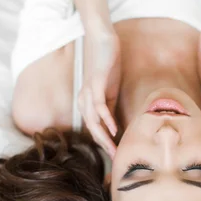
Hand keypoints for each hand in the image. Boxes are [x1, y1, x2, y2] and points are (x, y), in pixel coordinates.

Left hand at [78, 29, 120, 158]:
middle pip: (92, 130)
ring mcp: (88, 92)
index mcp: (87, 103)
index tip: (116, 157)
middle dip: (104, 146)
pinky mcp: (95, 83)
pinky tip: (114, 129)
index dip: (104, 144)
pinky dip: (106, 119)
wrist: (102, 40)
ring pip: (93, 122)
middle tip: (116, 160)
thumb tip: (115, 127)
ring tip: (114, 150)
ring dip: (104, 138)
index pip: (95, 130)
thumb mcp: (110, 91)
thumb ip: (111, 108)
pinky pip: (99, 106)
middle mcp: (84, 100)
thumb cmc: (107, 64)